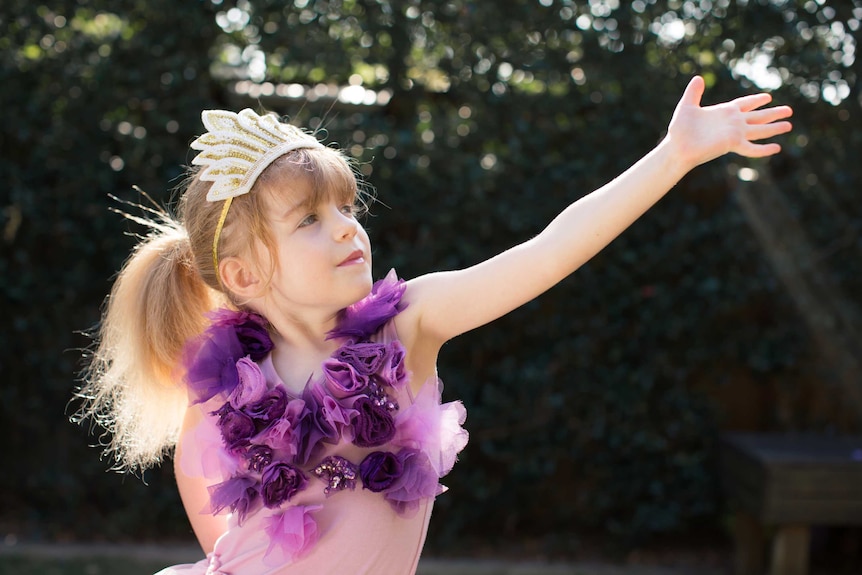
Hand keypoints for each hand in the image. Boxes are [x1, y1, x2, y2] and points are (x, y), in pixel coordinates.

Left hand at [666, 75, 792, 167]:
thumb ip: (694, 92)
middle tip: (789, 110)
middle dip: (773, 113)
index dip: (756, 100)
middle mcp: (733, 122)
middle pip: (758, 116)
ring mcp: (734, 133)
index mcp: (724, 112)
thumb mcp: (687, 106)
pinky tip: (777, 148)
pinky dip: (764, 149)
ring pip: (759, 129)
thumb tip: (698, 77)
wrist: (677, 147)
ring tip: (789, 125)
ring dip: (774, 127)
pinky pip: (751, 147)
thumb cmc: (679, 129)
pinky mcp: (732, 144)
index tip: (768, 97)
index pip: (744, 104)